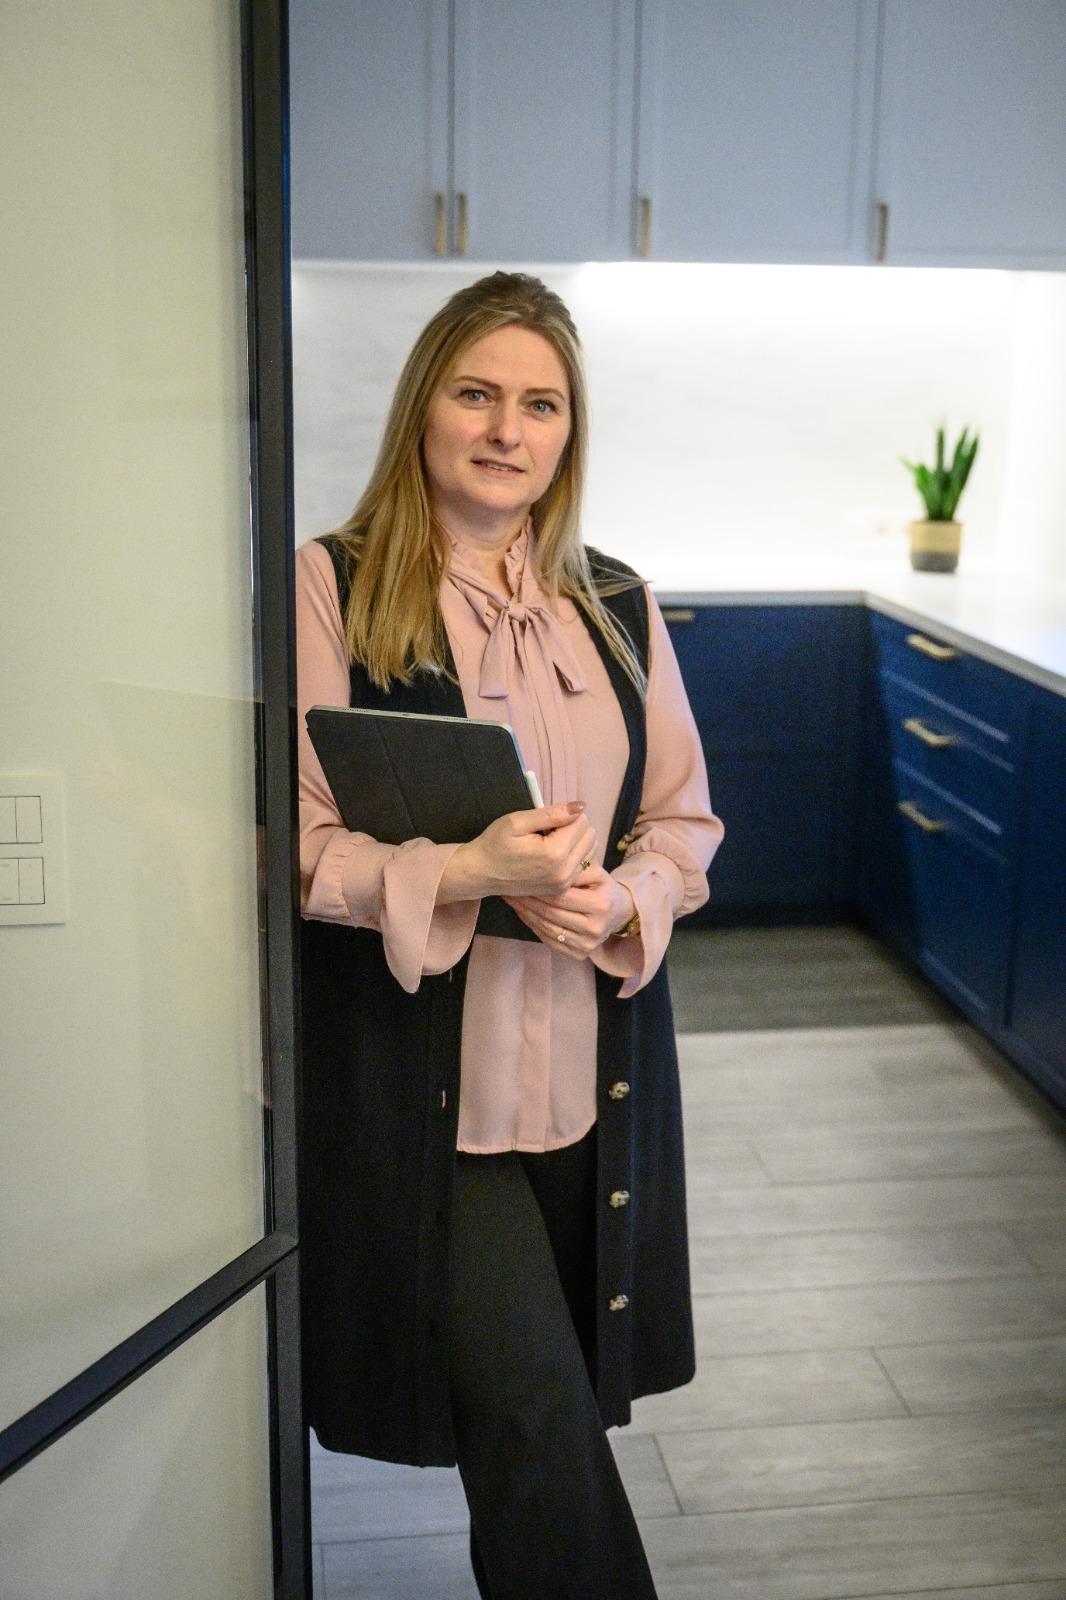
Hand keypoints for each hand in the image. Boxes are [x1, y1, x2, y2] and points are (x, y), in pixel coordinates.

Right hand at [437, 802, 596, 903]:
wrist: (481, 873)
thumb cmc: (495, 844)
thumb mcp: (518, 821)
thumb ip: (552, 813)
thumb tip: (581, 806)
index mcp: (554, 853)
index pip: (582, 821)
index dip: (566, 814)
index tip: (547, 819)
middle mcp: (564, 872)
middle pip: (590, 836)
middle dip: (574, 826)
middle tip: (549, 829)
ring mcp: (564, 883)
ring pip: (591, 850)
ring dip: (576, 840)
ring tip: (551, 841)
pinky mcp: (562, 889)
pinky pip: (584, 864)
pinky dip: (575, 854)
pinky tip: (554, 853)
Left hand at [503, 865, 636, 960]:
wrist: (618, 913)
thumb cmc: (602, 887)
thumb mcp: (595, 872)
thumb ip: (575, 868)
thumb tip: (547, 865)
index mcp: (600, 905)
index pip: (560, 896)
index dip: (538, 887)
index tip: (520, 877)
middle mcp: (594, 928)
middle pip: (551, 913)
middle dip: (527, 900)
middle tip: (509, 886)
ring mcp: (586, 945)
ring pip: (546, 928)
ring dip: (525, 913)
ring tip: (511, 898)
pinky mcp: (579, 954)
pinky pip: (548, 939)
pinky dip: (532, 926)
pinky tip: (521, 913)